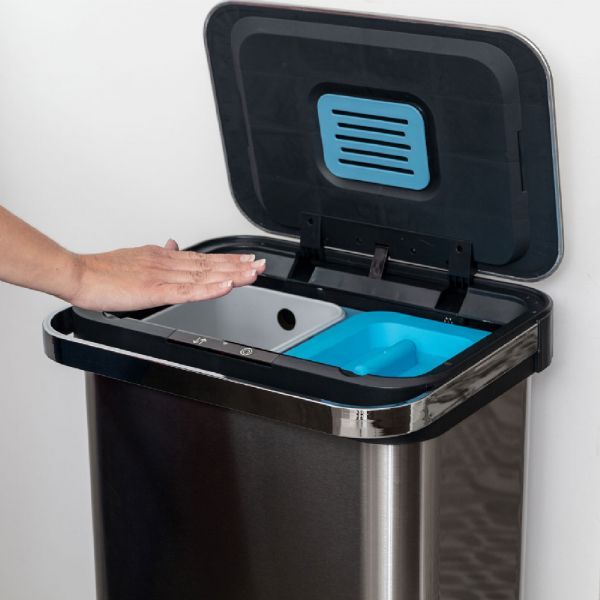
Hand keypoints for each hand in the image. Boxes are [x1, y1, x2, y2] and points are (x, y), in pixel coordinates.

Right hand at [68, 239, 265, 311]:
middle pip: (210, 264)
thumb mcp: (136, 256)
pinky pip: (188, 291)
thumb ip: (158, 254)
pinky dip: (210, 288)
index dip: (227, 261)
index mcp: (164, 257)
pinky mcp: (155, 290)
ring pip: (205, 275)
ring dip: (232, 274)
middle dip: (238, 265)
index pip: (203, 259)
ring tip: (254, 273)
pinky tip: (227, 286)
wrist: (78, 274)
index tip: (247, 260)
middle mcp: (168, 262)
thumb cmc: (102, 270)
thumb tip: (173, 245)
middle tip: (261, 264)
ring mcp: (163, 276)